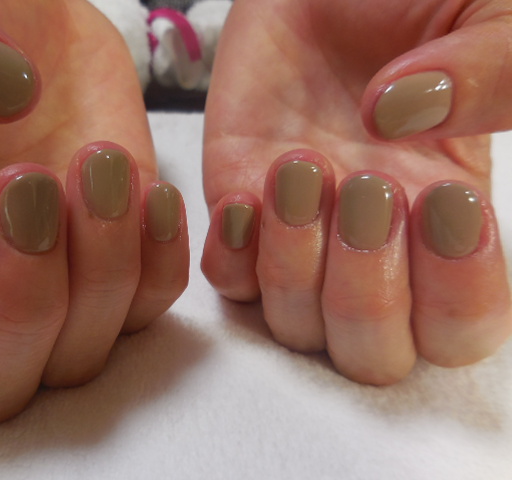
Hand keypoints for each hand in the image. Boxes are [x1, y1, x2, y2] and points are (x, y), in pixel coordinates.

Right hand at [0, 0, 188, 424]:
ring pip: (76, 355)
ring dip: (98, 273)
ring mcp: (54, 288)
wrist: (13, 29)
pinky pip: (148, 306)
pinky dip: (158, 264)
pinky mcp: (119, 262)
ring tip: (99, 166)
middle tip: (25, 188)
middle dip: (15, 299)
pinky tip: (152, 194)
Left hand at [202, 0, 511, 383]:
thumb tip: (404, 121)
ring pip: (293, 324)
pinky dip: (233, 252)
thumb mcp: (490, 16)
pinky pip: (228, 280)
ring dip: (293, 260)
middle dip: (365, 288)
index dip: (456, 294)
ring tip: (299, 165)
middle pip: (371, 354)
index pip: (460, 328)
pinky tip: (251, 188)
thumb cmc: (406, 2)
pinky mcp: (238, 208)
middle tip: (366, 188)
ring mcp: (299, 235)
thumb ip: (492, 74)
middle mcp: (372, 246)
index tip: (439, 198)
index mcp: (446, 219)